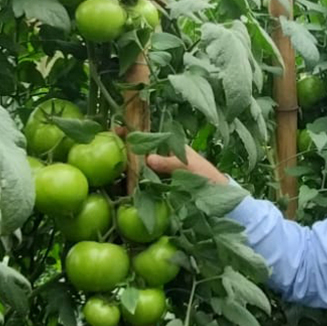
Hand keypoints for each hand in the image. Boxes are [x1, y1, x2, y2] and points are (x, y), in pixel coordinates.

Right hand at [112, 125, 227, 184]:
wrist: (218, 195)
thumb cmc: (205, 175)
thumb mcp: (187, 166)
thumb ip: (168, 162)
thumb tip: (148, 159)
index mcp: (171, 146)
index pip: (148, 134)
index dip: (132, 131)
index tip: (117, 129)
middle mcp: (164, 156)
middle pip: (141, 149)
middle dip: (125, 147)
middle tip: (109, 145)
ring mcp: (161, 171)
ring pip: (141, 165)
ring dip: (128, 165)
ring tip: (111, 164)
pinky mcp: (161, 186)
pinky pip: (145, 181)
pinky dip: (135, 181)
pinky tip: (123, 182)